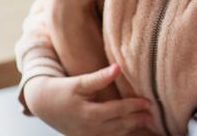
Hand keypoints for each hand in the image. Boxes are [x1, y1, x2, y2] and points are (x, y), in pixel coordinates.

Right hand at [24, 64, 151, 135]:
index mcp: (88, 114)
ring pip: (114, 135)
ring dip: (131, 129)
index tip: (148, 101)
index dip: (134, 106)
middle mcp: (89, 129)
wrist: (43, 104)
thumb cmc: (63, 90)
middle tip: (153, 113)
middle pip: (119, 126)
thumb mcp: (79, 82)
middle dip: (137, 120)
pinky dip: (120, 134)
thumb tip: (118, 67)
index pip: (117, 111)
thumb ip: (99, 77)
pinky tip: (131, 129)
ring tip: (147, 121)